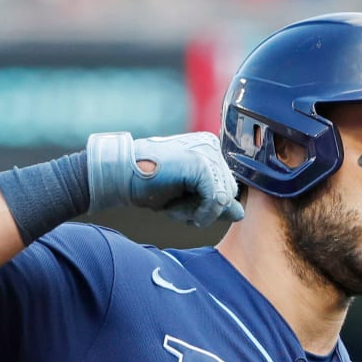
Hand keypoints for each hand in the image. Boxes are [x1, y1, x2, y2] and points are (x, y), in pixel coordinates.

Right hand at [86, 131, 243, 226]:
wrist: (121, 175)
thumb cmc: (149, 185)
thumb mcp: (188, 198)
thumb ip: (214, 203)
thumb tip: (240, 213)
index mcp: (209, 150)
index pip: (228, 187)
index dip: (209, 206)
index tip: (185, 208)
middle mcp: (212, 146)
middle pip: (229, 192)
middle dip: (207, 209)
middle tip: (178, 208)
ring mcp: (207, 153)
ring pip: (225, 197)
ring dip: (203, 213)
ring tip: (177, 208)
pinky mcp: (201, 164)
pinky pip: (216, 199)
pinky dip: (204, 214)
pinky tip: (186, 215)